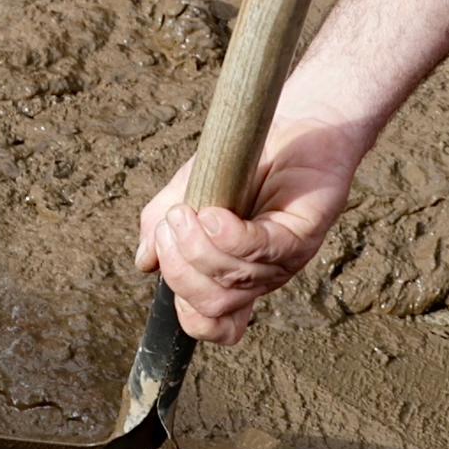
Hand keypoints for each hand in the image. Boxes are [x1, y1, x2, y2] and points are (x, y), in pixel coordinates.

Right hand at [138, 121, 364, 341]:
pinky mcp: (303, 234)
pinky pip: (261, 250)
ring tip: (185, 210)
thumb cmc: (240, 162)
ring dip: (197, 247)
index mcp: (232, 277)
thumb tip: (145, 261)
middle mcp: (260, 278)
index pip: (210, 325)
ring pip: (233, 281)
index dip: (182, 307)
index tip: (163, 261)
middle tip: (170, 225)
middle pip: (213, 307)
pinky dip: (229, 237)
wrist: (289, 123)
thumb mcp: (187, 191)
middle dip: (180, 271)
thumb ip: (161, 225)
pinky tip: (213, 215)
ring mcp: (283, 260)